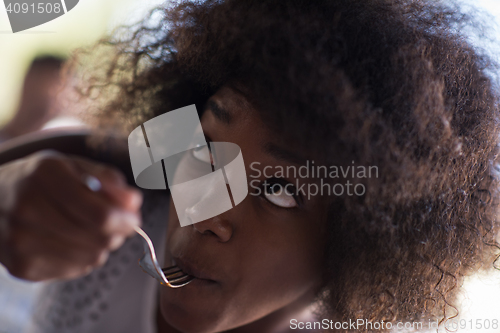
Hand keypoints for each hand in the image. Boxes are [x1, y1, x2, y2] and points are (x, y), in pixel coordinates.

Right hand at [0, 150, 141, 280]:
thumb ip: (108, 180)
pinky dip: (84, 257)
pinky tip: (70, 241)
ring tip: (88, 229)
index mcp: (45, 175)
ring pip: (90, 257)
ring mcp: (19, 241)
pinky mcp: (20, 267)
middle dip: (116, 232)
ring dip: (101, 245)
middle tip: (113, 223)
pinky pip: (75, 270)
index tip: (134, 218)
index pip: (101, 214)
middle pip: (98, 238)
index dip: (126, 220)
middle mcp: (26, 208)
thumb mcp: (74, 166)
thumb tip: (134, 202)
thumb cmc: (43, 180)